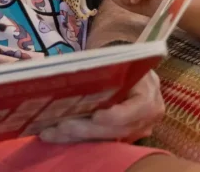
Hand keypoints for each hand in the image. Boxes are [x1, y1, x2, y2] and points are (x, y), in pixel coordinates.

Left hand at [39, 70, 164, 143]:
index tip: (95, 116)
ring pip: (107, 139)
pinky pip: (100, 141)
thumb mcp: (114, 58)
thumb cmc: (115, 58)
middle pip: (119, 129)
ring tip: (50, 132)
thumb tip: (68, 68)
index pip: (140, 108)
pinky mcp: (121, 135)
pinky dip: (77, 138)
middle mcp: (147, 115)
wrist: (122, 66)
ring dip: (77, 137)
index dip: (117, 115)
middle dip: (88, 129)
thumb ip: (102, 66)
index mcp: (149, 91)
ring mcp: (136, 128)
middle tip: (61, 127)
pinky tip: (54, 134)